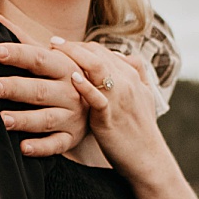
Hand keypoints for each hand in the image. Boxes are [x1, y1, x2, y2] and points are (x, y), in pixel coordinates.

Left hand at [0, 13, 87, 155]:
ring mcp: (71, 117)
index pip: (39, 59)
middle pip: (39, 89)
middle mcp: (69, 92)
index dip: (18, 54)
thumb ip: (23, 40)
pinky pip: (56, 145)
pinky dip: (41, 147)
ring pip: (46, 119)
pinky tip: (23, 148)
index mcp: (64, 67)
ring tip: (2, 119)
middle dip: (16, 88)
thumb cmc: (66, 76)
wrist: (102, 103)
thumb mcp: (53, 56)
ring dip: (24, 119)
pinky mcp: (70, 138)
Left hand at [51, 35, 169, 182]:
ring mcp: (120, 97)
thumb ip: (134, 74)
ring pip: (97, 68)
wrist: (147, 157)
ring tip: (54, 50)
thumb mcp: (141, 97)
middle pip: (97, 54)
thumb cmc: (138, 129)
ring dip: (74, 57)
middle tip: (51, 42)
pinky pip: (99, 97)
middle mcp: (126, 81)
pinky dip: (86, 87)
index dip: (80, 46)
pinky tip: (72, 78)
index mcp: (130, 75)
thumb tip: (123, 57)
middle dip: (73, 46)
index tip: (60, 44)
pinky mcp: (111, 116)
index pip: (102, 52)